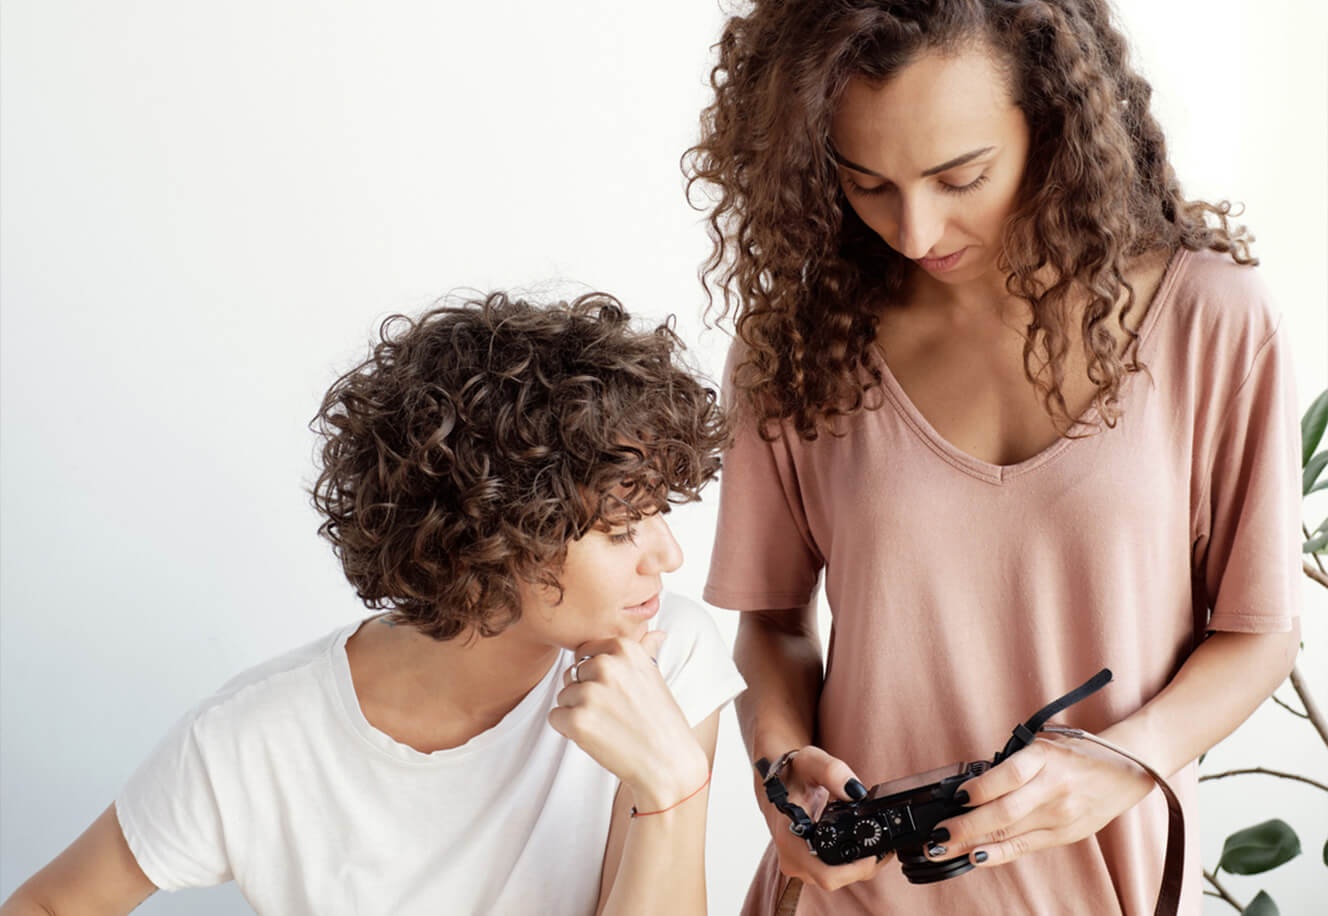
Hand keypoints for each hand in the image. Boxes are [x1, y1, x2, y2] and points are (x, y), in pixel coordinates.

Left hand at [547, 631, 707, 810]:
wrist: (669, 763)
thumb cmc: (662, 721)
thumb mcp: (654, 677)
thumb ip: (645, 650)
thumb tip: (656, 632)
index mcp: (624, 648)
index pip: (585, 652)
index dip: (595, 677)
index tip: (615, 694)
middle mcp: (606, 665)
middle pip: (572, 674)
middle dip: (585, 695)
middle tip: (613, 714)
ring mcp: (590, 692)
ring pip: (563, 696)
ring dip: (578, 713)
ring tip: (608, 727)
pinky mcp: (578, 719)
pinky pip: (555, 717)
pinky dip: (569, 731)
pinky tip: (596, 738)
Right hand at [756, 745, 890, 890]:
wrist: (776, 780)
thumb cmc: (790, 772)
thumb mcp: (810, 762)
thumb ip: (833, 772)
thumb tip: (856, 793)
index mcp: (789, 840)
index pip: (828, 874)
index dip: (857, 869)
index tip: (876, 853)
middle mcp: (792, 859)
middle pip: (838, 878)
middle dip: (864, 864)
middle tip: (884, 843)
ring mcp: (798, 865)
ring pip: (836, 877)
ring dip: (857, 864)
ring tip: (869, 839)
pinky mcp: (805, 865)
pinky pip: (832, 872)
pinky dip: (848, 861)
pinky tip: (857, 843)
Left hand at [928, 734, 1155, 866]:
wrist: (1125, 770)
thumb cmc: (1077, 752)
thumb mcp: (1045, 743)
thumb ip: (1014, 762)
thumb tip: (974, 784)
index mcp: (1046, 757)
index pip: (1008, 777)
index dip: (978, 789)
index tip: (955, 797)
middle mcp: (1054, 788)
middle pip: (1003, 812)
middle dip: (964, 827)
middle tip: (936, 836)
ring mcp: (1061, 815)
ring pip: (1010, 834)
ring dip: (972, 843)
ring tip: (942, 849)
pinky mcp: (1065, 835)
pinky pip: (1025, 847)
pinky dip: (998, 853)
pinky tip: (975, 857)